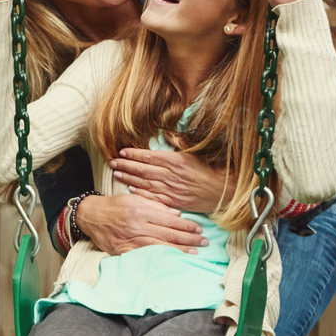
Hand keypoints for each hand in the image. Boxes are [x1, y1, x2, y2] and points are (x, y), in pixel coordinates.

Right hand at [76, 192, 208, 254]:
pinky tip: (172, 259)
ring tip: (194, 252)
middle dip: (189, 239)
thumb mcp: (135, 199)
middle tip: (204, 242)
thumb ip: (156, 206)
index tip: (199, 229)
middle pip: (168, 234)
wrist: (91, 216)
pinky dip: (160, 257)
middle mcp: (136, 226)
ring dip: (179, 250)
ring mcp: (129, 240)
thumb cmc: (114, 205)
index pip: (170, 220)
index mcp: (141, 211)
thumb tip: (176, 215)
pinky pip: (144, 255)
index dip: (186, 226)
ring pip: (159, 246)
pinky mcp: (122, 250)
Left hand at [108, 147, 227, 213]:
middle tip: (112, 162)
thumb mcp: (195, 152)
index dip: (134, 154)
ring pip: (145, 183)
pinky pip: (153, 197)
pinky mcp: (174, 201)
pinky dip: (141, 193)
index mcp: (175, 161)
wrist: (222, 190)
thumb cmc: (209, 169)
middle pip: (143, 169)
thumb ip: (179, 142)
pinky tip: (130, 189)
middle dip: (126, 165)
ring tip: (117, 173)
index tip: (122, 151)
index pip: (149, 156)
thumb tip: (168, 134)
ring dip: (128, 178)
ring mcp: (171, 189)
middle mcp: (171, 175)